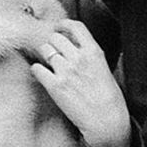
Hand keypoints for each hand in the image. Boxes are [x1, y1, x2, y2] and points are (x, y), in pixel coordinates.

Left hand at [24, 19, 129, 146]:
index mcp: (94, 52)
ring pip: (44, 50)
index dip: (63, 24)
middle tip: (52, 51)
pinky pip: (37, 69)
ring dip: (44, 55)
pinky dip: (37, 70)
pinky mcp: (54, 86)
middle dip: (52, 42)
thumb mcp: (105, 69)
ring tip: (48, 64)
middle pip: (55, 37)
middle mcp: (79, 58)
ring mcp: (65, 71)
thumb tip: (76, 47)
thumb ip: (90, 55)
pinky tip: (42, 75)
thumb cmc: (109, 99)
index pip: (75, 26)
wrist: (106, 122)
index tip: (58, 27)